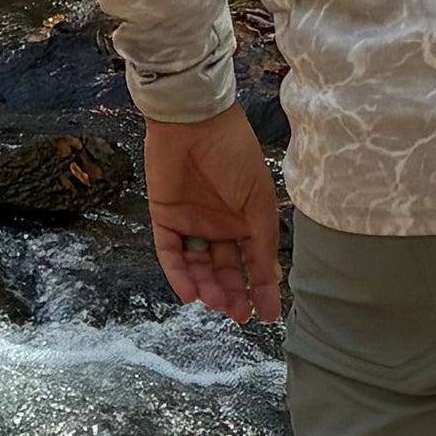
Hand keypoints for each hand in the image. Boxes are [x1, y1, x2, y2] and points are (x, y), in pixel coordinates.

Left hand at [145, 107, 282, 324]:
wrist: (194, 121)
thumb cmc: (234, 155)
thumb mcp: (258, 200)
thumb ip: (262, 241)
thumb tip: (271, 279)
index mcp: (245, 219)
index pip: (252, 263)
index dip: (259, 289)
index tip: (266, 314)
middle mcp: (219, 225)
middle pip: (225, 269)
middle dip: (232, 293)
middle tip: (237, 314)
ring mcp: (191, 223)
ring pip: (198, 266)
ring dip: (207, 286)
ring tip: (215, 302)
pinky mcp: (164, 218)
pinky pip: (170, 253)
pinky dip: (178, 274)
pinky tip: (190, 292)